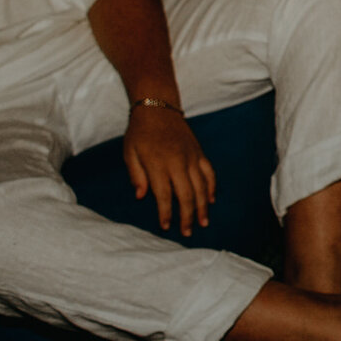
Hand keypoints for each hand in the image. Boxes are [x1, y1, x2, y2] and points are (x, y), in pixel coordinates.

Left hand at [123, 101, 215, 235]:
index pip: (165, 195)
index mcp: (158, 164)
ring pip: (202, 186)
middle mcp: (178, 162)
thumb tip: (141, 196)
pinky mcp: (199, 153)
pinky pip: (210, 172)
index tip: (166, 226)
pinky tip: (211, 199)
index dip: (166, 213)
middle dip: (188, 216)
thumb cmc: (140, 132)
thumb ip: (136, 175)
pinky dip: (212, 187)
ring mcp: (191, 157)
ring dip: (203, 206)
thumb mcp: (129, 153)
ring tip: (204, 222)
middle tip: (188, 232)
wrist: (158, 107)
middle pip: (187, 195)